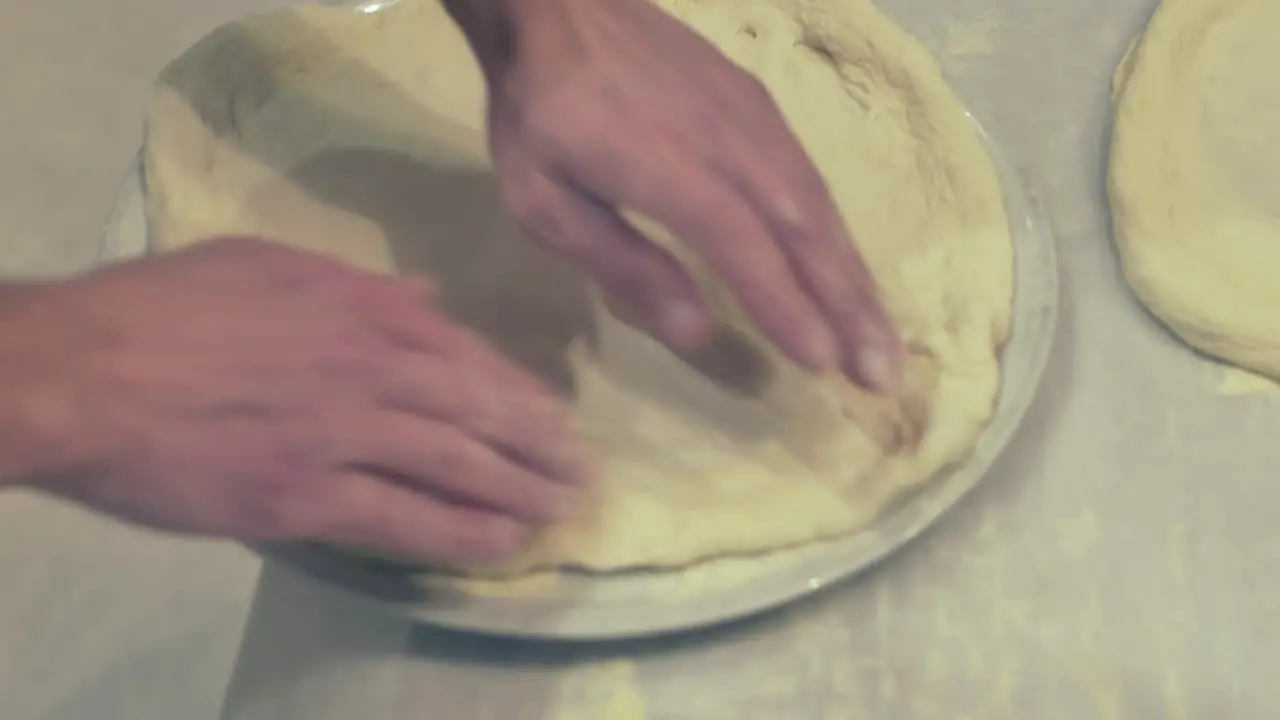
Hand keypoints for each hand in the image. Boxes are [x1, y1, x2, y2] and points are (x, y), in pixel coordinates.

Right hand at [4, 237, 588, 564]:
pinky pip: (404, 518)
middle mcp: (370, 369)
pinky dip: (462, 532)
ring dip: (521, 489)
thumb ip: (357, 284)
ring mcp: (343, 435)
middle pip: (479, 410)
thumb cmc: (162, 308)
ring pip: (458, 465)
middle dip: (539, 444)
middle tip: (583, 470)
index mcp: (362, 307)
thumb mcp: (267, 265)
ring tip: (563, 507)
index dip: (516, 391)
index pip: (465, 353)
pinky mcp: (305, 497)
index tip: (551, 415)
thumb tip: (425, 297)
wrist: (80, 371)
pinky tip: (505, 542)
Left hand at [450, 0, 902, 390]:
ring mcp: (751, 118)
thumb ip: (621, 262)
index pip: (744, 246)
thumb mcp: (545, 201)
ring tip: (878, 335)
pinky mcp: (758, 105)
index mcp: (668, 168)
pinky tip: (843, 266)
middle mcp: (728, 142)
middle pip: (803, 230)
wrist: (558, 6)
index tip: (825, 363)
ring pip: (817, 204)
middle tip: (880, 373)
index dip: (787, 306)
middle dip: (848, 306)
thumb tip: (695, 331)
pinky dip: (834, 231)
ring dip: (852, 274)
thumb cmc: (538, 113)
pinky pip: (808, 176)